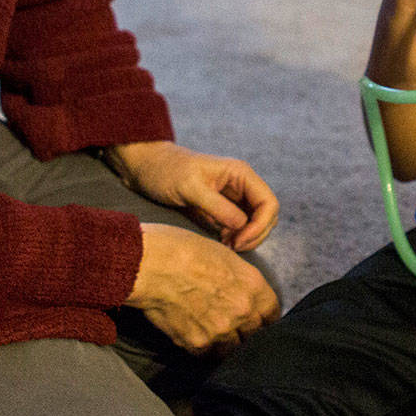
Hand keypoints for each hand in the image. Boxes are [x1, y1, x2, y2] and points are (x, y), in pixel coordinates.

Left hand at [105, 140, 278, 251]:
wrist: (146, 169)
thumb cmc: (166, 171)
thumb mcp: (190, 188)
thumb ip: (218, 207)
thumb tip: (242, 226)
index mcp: (240, 174)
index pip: (268, 203)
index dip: (260, 226)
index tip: (238, 241)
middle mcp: (241, 186)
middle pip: (266, 216)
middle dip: (254, 235)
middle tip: (231, 247)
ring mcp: (233, 198)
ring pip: (255, 224)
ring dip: (246, 238)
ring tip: (225, 245)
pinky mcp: (222, 209)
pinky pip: (239, 227)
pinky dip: (235, 238)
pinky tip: (220, 242)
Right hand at [127, 223, 281, 353]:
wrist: (149, 264)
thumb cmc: (180, 249)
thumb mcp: (222, 255)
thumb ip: (239, 279)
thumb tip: (242, 293)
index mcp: (252, 285)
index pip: (272, 314)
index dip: (265, 317)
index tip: (259, 320)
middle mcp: (242, 311)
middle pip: (256, 335)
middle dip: (247, 332)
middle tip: (235, 328)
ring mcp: (220, 330)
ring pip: (233, 350)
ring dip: (227, 344)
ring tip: (214, 334)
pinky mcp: (197, 344)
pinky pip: (208, 355)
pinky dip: (205, 349)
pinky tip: (196, 337)